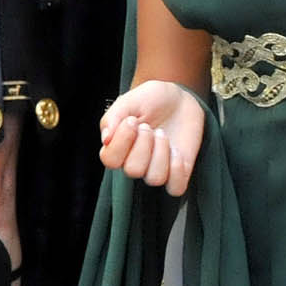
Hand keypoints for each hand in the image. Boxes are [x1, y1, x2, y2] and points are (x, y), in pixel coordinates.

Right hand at [96, 79, 203, 194]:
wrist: (178, 98)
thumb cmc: (150, 100)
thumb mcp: (128, 101)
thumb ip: (113, 118)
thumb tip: (106, 140)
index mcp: (117, 147)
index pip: (110, 160)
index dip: (121, 142)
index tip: (131, 121)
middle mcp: (134, 162)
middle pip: (133, 170)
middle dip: (143, 145)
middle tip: (149, 126)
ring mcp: (157, 169)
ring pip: (154, 179)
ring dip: (161, 153)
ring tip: (162, 134)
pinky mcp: (178, 172)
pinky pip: (175, 187)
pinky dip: (177, 170)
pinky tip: (176, 151)